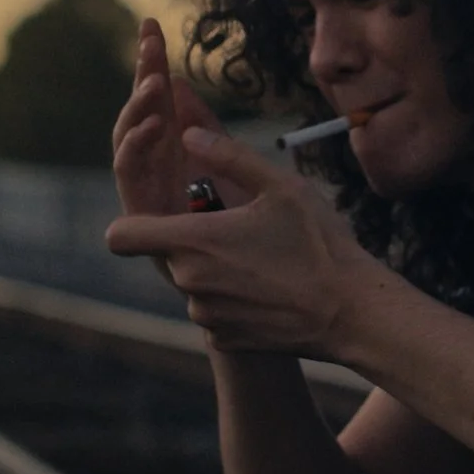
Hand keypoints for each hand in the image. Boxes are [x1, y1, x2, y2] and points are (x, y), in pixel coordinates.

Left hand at [106, 126, 386, 357]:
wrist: (352, 314)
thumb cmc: (319, 244)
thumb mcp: (281, 186)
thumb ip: (228, 154)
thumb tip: (187, 132)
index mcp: (192, 240)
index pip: (121, 235)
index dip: (132, 224)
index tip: (157, 216)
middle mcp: (189, 282)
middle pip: (169, 255)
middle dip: (195, 241)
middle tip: (244, 231)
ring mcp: (205, 316)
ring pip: (194, 284)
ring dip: (216, 271)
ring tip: (266, 261)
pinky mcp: (223, 340)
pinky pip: (214, 312)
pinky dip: (233, 300)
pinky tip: (272, 290)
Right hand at [111, 19, 234, 218]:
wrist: (254, 279)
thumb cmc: (246, 227)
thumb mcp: (232, 165)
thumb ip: (207, 128)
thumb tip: (180, 82)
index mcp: (176, 150)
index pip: (161, 97)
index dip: (153, 61)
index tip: (151, 23)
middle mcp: (156, 165)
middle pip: (141, 111)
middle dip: (144, 73)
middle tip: (150, 39)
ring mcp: (146, 187)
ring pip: (129, 138)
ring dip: (138, 107)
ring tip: (155, 82)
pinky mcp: (142, 210)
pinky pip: (129, 172)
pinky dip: (136, 144)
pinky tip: (154, 123)